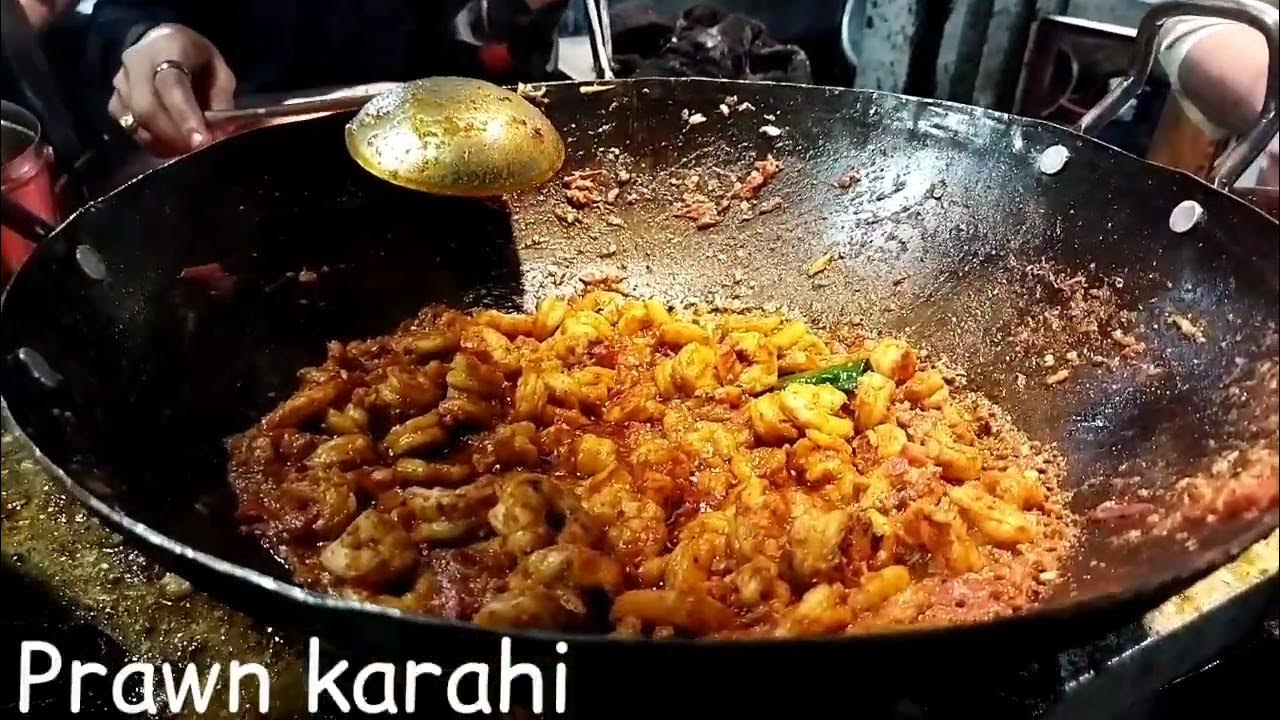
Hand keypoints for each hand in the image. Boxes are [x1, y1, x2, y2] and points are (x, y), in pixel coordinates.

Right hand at [107, 24, 236, 156]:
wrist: (162, 45)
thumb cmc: (197, 60)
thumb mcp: (219, 72)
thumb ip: (220, 101)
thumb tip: (218, 136)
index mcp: (166, 48)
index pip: (170, 85)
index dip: (185, 115)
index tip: (201, 141)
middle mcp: (135, 63)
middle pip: (145, 107)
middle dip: (173, 135)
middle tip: (196, 150)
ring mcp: (120, 83)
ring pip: (136, 122)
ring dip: (164, 142)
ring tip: (188, 148)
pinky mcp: (114, 102)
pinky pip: (130, 129)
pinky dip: (153, 143)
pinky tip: (172, 145)